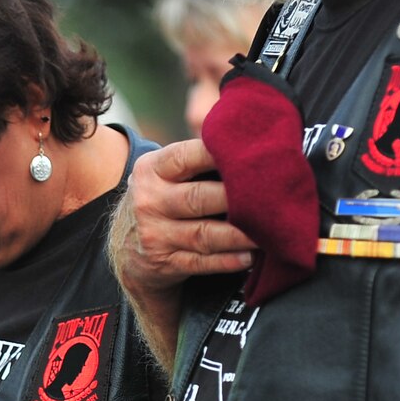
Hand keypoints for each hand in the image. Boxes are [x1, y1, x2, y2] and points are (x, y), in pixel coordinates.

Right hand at [110, 140, 256, 296]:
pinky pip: (200, 263)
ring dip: (238, 235)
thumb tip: (247, 137)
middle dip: (237, 199)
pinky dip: (226, 261)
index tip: (252, 153)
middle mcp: (148, 201)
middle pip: (198, 198)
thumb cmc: (163, 198)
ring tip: (267, 232)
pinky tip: (248, 257)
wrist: (127, 246)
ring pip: (203, 235)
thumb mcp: (165, 173)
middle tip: (272, 197)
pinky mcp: (164, 263)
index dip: (218, 154)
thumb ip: (197, 157)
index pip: (186, 157)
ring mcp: (154, 234)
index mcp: (151, 170)